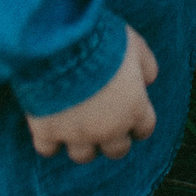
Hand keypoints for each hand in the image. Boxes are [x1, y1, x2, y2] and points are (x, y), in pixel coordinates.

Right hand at [28, 24, 158, 162]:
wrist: (60, 43)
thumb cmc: (102, 41)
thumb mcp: (135, 45)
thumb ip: (146, 66)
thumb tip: (148, 80)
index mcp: (134, 108)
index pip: (144, 129)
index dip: (137, 122)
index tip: (131, 115)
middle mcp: (108, 128)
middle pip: (116, 151)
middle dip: (113, 138)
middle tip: (104, 123)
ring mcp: (77, 134)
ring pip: (84, 155)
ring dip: (83, 143)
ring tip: (77, 127)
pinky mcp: (47, 132)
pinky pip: (49, 150)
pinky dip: (49, 141)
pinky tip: (50, 127)